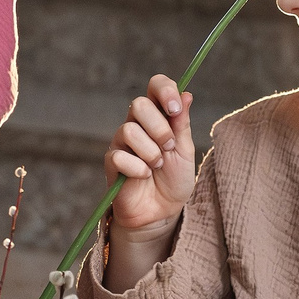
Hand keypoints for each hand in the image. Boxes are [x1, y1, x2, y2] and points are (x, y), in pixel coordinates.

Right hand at [103, 75, 193, 286]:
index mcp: (157, 116)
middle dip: (159, 127)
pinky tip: (144, 177)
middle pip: (138, 104)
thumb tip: (187, 94)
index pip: (155, 86)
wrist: (161, 212)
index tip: (176, 109)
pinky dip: (138, 169)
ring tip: (157, 166)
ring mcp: (121, 143)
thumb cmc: (173, 179)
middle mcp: (136, 124)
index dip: (164, 90)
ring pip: (129, 130)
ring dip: (150, 152)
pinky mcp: (112, 163)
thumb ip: (182, 123)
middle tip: (169, 147)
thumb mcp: (184, 150)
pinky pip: (120, 156)